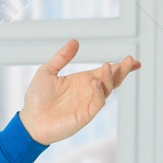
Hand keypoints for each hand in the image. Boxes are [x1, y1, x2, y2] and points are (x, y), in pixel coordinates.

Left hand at [19, 39, 139, 145]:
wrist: (30, 120)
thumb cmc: (36, 98)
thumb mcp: (47, 71)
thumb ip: (62, 57)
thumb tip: (75, 41)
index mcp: (82, 81)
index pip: (105, 72)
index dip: (119, 66)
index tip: (132, 60)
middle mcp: (88, 91)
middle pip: (112, 80)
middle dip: (122, 71)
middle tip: (130, 60)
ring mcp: (88, 103)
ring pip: (107, 90)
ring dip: (110, 78)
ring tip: (108, 66)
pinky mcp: (85, 115)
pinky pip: (97, 102)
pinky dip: (99, 93)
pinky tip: (96, 83)